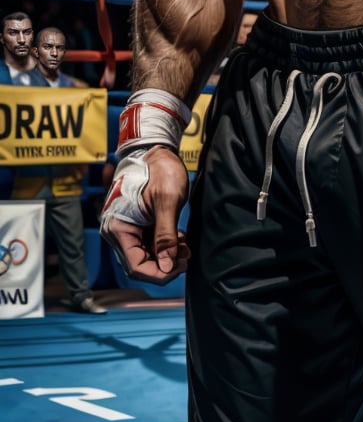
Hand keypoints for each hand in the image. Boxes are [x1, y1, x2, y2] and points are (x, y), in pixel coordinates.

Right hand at [101, 146, 189, 283]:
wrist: (154, 149)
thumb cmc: (159, 169)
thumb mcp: (167, 201)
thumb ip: (166, 236)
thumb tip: (168, 266)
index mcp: (117, 228)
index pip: (136, 266)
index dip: (160, 272)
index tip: (181, 266)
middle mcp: (117, 231)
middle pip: (140, 263)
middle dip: (165, 264)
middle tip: (187, 255)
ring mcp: (126, 228)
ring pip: (146, 254)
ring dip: (167, 255)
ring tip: (186, 247)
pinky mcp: (135, 223)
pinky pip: (148, 243)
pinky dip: (164, 245)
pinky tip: (179, 240)